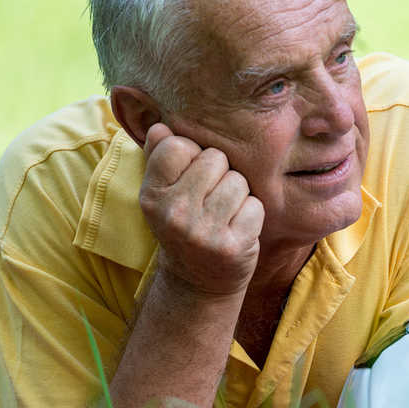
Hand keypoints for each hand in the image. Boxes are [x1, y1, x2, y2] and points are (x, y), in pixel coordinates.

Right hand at [139, 123, 263, 296]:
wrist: (198, 281)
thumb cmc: (184, 226)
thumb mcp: (163, 196)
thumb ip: (160, 158)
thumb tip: (160, 126)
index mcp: (152, 196)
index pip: (178, 145)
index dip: (193, 156)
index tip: (191, 178)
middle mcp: (174, 214)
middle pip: (215, 158)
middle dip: (219, 174)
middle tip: (210, 201)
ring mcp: (203, 232)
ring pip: (238, 180)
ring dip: (238, 195)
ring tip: (224, 215)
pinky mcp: (233, 246)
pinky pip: (256, 205)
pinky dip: (252, 215)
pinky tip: (237, 229)